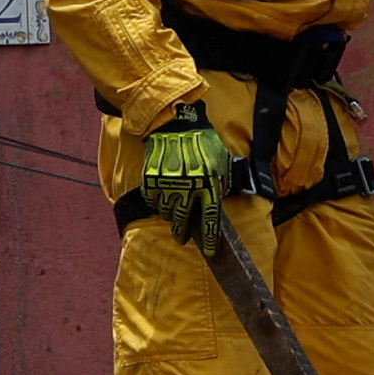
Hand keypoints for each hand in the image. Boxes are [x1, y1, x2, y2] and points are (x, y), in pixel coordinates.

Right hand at [140, 100, 235, 243]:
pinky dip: (157, 200)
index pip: (210, 219)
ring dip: (170, 214)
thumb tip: (220, 199)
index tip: (208, 251)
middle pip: (183, 221)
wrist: (176, 123)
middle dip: (183, 233)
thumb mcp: (221, 160)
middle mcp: (188, 186)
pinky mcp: (151, 178)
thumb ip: (222, 181)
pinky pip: (153, 199)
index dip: (209, 238)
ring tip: (173, 210)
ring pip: (167, 211)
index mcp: (208, 183)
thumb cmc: (203, 142)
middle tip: (182, 238)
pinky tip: (162, 196)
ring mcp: (167, 183)